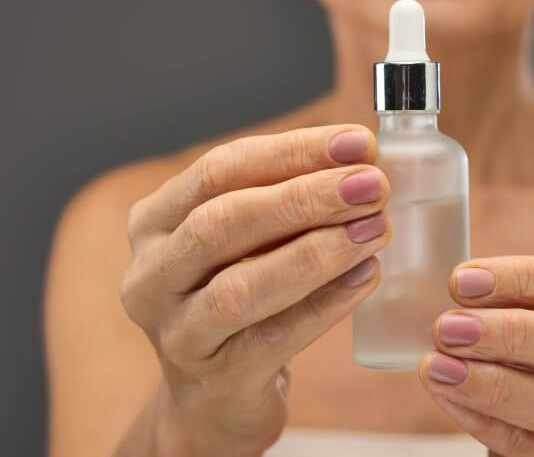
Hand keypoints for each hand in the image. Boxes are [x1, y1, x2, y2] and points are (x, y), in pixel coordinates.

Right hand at [119, 125, 390, 455]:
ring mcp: (175, 333)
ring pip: (241, 287)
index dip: (293, 151)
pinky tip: (366, 276)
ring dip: (317, 251)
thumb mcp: (249, 238)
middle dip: (305, 197)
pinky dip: (325, 304)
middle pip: (224, 221)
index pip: (221, 169)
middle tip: (373, 184)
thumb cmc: (242, 293)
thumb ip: (289, 197)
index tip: (358, 142)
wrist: (217, 397)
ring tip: (376, 228)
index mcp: (156, 220)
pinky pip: (273, 338)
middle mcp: (151, 274)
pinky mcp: (213, 381)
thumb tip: (362, 159)